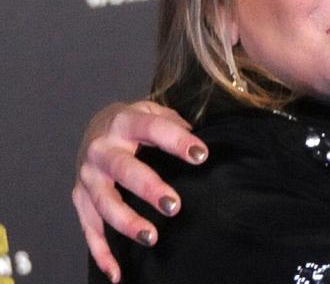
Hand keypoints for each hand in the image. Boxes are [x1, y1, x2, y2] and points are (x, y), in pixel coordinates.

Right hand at [72, 100, 207, 281]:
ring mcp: (88, 175)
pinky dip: (101, 252)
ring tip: (151, 237)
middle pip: (124, 169)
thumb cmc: (132, 124)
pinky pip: (88, 228)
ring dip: (126, 221)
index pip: (153, 129)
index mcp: (123, 122)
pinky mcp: (79, 198)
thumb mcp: (150, 111)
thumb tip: (198, 143)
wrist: (96, 127)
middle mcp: (101, 149)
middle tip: (173, 205)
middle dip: (148, 188)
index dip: (177, 141)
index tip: (201, 156)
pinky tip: (116, 273)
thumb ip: (173, 122)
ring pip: (104, 203)